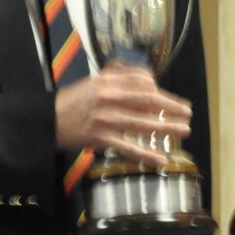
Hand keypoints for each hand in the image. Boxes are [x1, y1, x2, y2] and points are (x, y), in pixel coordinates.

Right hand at [55, 65, 190, 165]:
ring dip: (167, 128)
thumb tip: (143, 74)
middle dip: (172, 107)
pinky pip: (128, 147)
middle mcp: (109, 97)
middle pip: (148, 100)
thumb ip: (117, 75)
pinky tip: (160, 160)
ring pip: (143, 123)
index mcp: (108, 81)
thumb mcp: (94, 81)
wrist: (47, 120)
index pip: (143, 81)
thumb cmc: (72, 101)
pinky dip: (145, 154)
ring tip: (184, 131)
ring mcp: (105, 119)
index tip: (171, 99)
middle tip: (187, 113)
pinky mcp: (100, 138)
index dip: (161, 90)